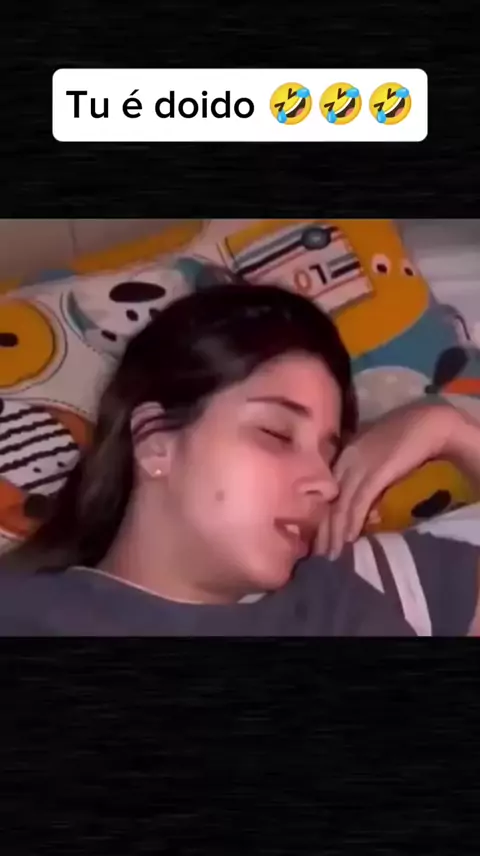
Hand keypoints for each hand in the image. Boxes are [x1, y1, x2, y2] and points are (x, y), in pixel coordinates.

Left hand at [315, 402, 461, 559]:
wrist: (428, 424)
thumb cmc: (404, 439)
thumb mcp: (375, 457)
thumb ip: (364, 477)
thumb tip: (361, 507)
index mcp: (343, 455)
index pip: (325, 492)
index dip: (320, 516)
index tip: (316, 538)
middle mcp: (345, 461)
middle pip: (328, 501)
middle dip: (322, 531)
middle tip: (318, 555)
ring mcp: (359, 466)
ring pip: (340, 506)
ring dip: (335, 533)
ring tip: (331, 555)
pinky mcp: (375, 473)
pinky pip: (358, 503)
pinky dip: (352, 522)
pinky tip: (348, 539)